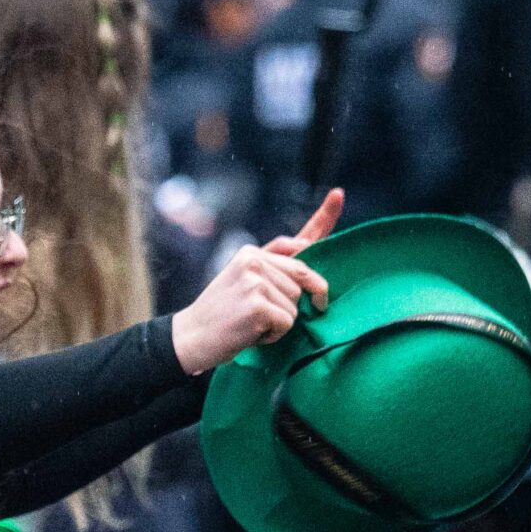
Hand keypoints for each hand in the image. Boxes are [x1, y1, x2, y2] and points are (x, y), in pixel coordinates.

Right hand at [170, 190, 340, 373]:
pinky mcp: (257, 304)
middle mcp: (253, 260)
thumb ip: (274, 271)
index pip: (294, 240)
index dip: (324, 216)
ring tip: (251, 323)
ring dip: (280, 322)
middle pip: (304, 278)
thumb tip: (306, 260)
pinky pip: (287, 322)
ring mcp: (255, 281)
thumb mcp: (243, 283)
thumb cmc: (223, 314)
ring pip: (297, 304)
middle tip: (271, 316)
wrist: (191, 337)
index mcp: (252, 253)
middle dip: (301, 300)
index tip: (339, 194)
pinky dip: (273, 335)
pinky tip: (249, 332)